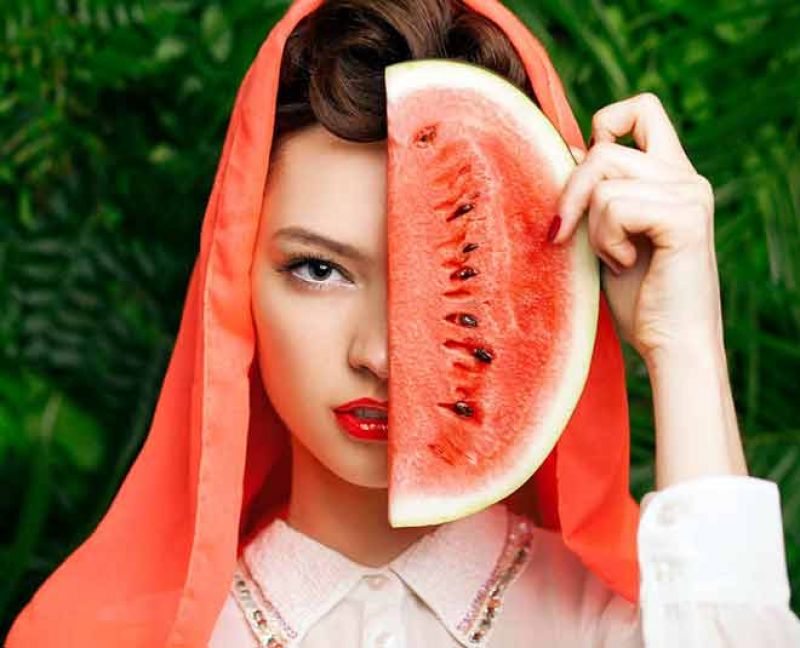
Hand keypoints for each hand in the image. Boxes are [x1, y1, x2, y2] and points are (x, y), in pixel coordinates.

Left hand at [552, 93, 723, 364]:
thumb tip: (565, 149)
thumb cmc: (638, 299)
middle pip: (603, 146)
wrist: (669, 346)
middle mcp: (685, 175)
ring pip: (603, 178)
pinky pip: (615, 206)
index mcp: (669, 175)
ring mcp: (689, 192)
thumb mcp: (604, 236)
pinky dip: (606, 240)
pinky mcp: (685, 215)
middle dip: (571, 192)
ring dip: (592, 227)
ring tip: (614, 258)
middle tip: (564, 235)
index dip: (603, 125)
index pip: (642, 110)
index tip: (580, 172)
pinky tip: (626, 265)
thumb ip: (594, 194)